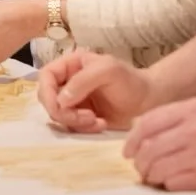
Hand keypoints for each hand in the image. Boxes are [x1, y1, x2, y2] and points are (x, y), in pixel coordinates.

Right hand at [37, 51, 155, 131]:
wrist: (149, 101)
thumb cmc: (130, 80)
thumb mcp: (108, 71)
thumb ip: (83, 81)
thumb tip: (61, 100)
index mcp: (71, 65)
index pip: (46, 76)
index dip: (48, 92)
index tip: (61, 107)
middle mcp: (68, 82)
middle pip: (48, 98)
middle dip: (63, 112)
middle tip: (86, 117)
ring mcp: (74, 101)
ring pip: (58, 115)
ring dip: (75, 122)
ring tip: (97, 121)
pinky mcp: (81, 118)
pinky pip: (71, 126)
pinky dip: (83, 129)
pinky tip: (100, 124)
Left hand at [125, 98, 195, 190]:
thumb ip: (172, 116)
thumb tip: (138, 130)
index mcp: (189, 110)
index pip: (147, 124)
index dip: (132, 141)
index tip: (128, 153)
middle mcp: (193, 129)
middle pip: (150, 148)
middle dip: (140, 163)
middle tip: (141, 170)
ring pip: (159, 167)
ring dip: (151, 176)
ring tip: (154, 179)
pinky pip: (174, 182)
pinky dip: (167, 185)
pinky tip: (170, 184)